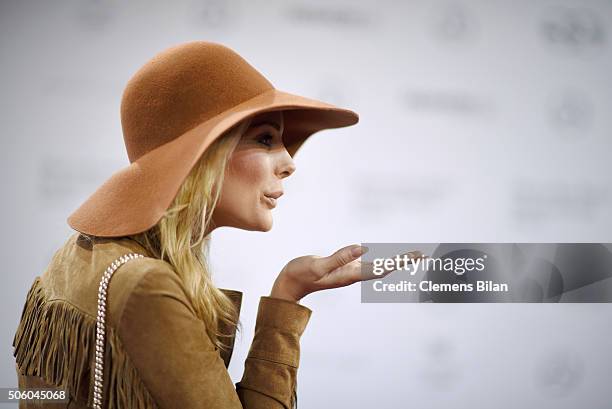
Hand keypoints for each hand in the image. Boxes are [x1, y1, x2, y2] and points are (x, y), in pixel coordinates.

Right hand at [270, 245, 425, 301]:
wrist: (289, 284)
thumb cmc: (300, 275)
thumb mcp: (318, 265)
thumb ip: (338, 258)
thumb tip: (361, 249)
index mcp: (350, 275)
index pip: (381, 268)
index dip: (399, 262)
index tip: (415, 256)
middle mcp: (353, 275)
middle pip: (383, 268)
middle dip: (402, 261)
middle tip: (422, 254)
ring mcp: (348, 272)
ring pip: (377, 267)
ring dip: (393, 262)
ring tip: (410, 257)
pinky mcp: (342, 268)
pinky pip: (366, 264)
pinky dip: (379, 261)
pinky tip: (384, 260)